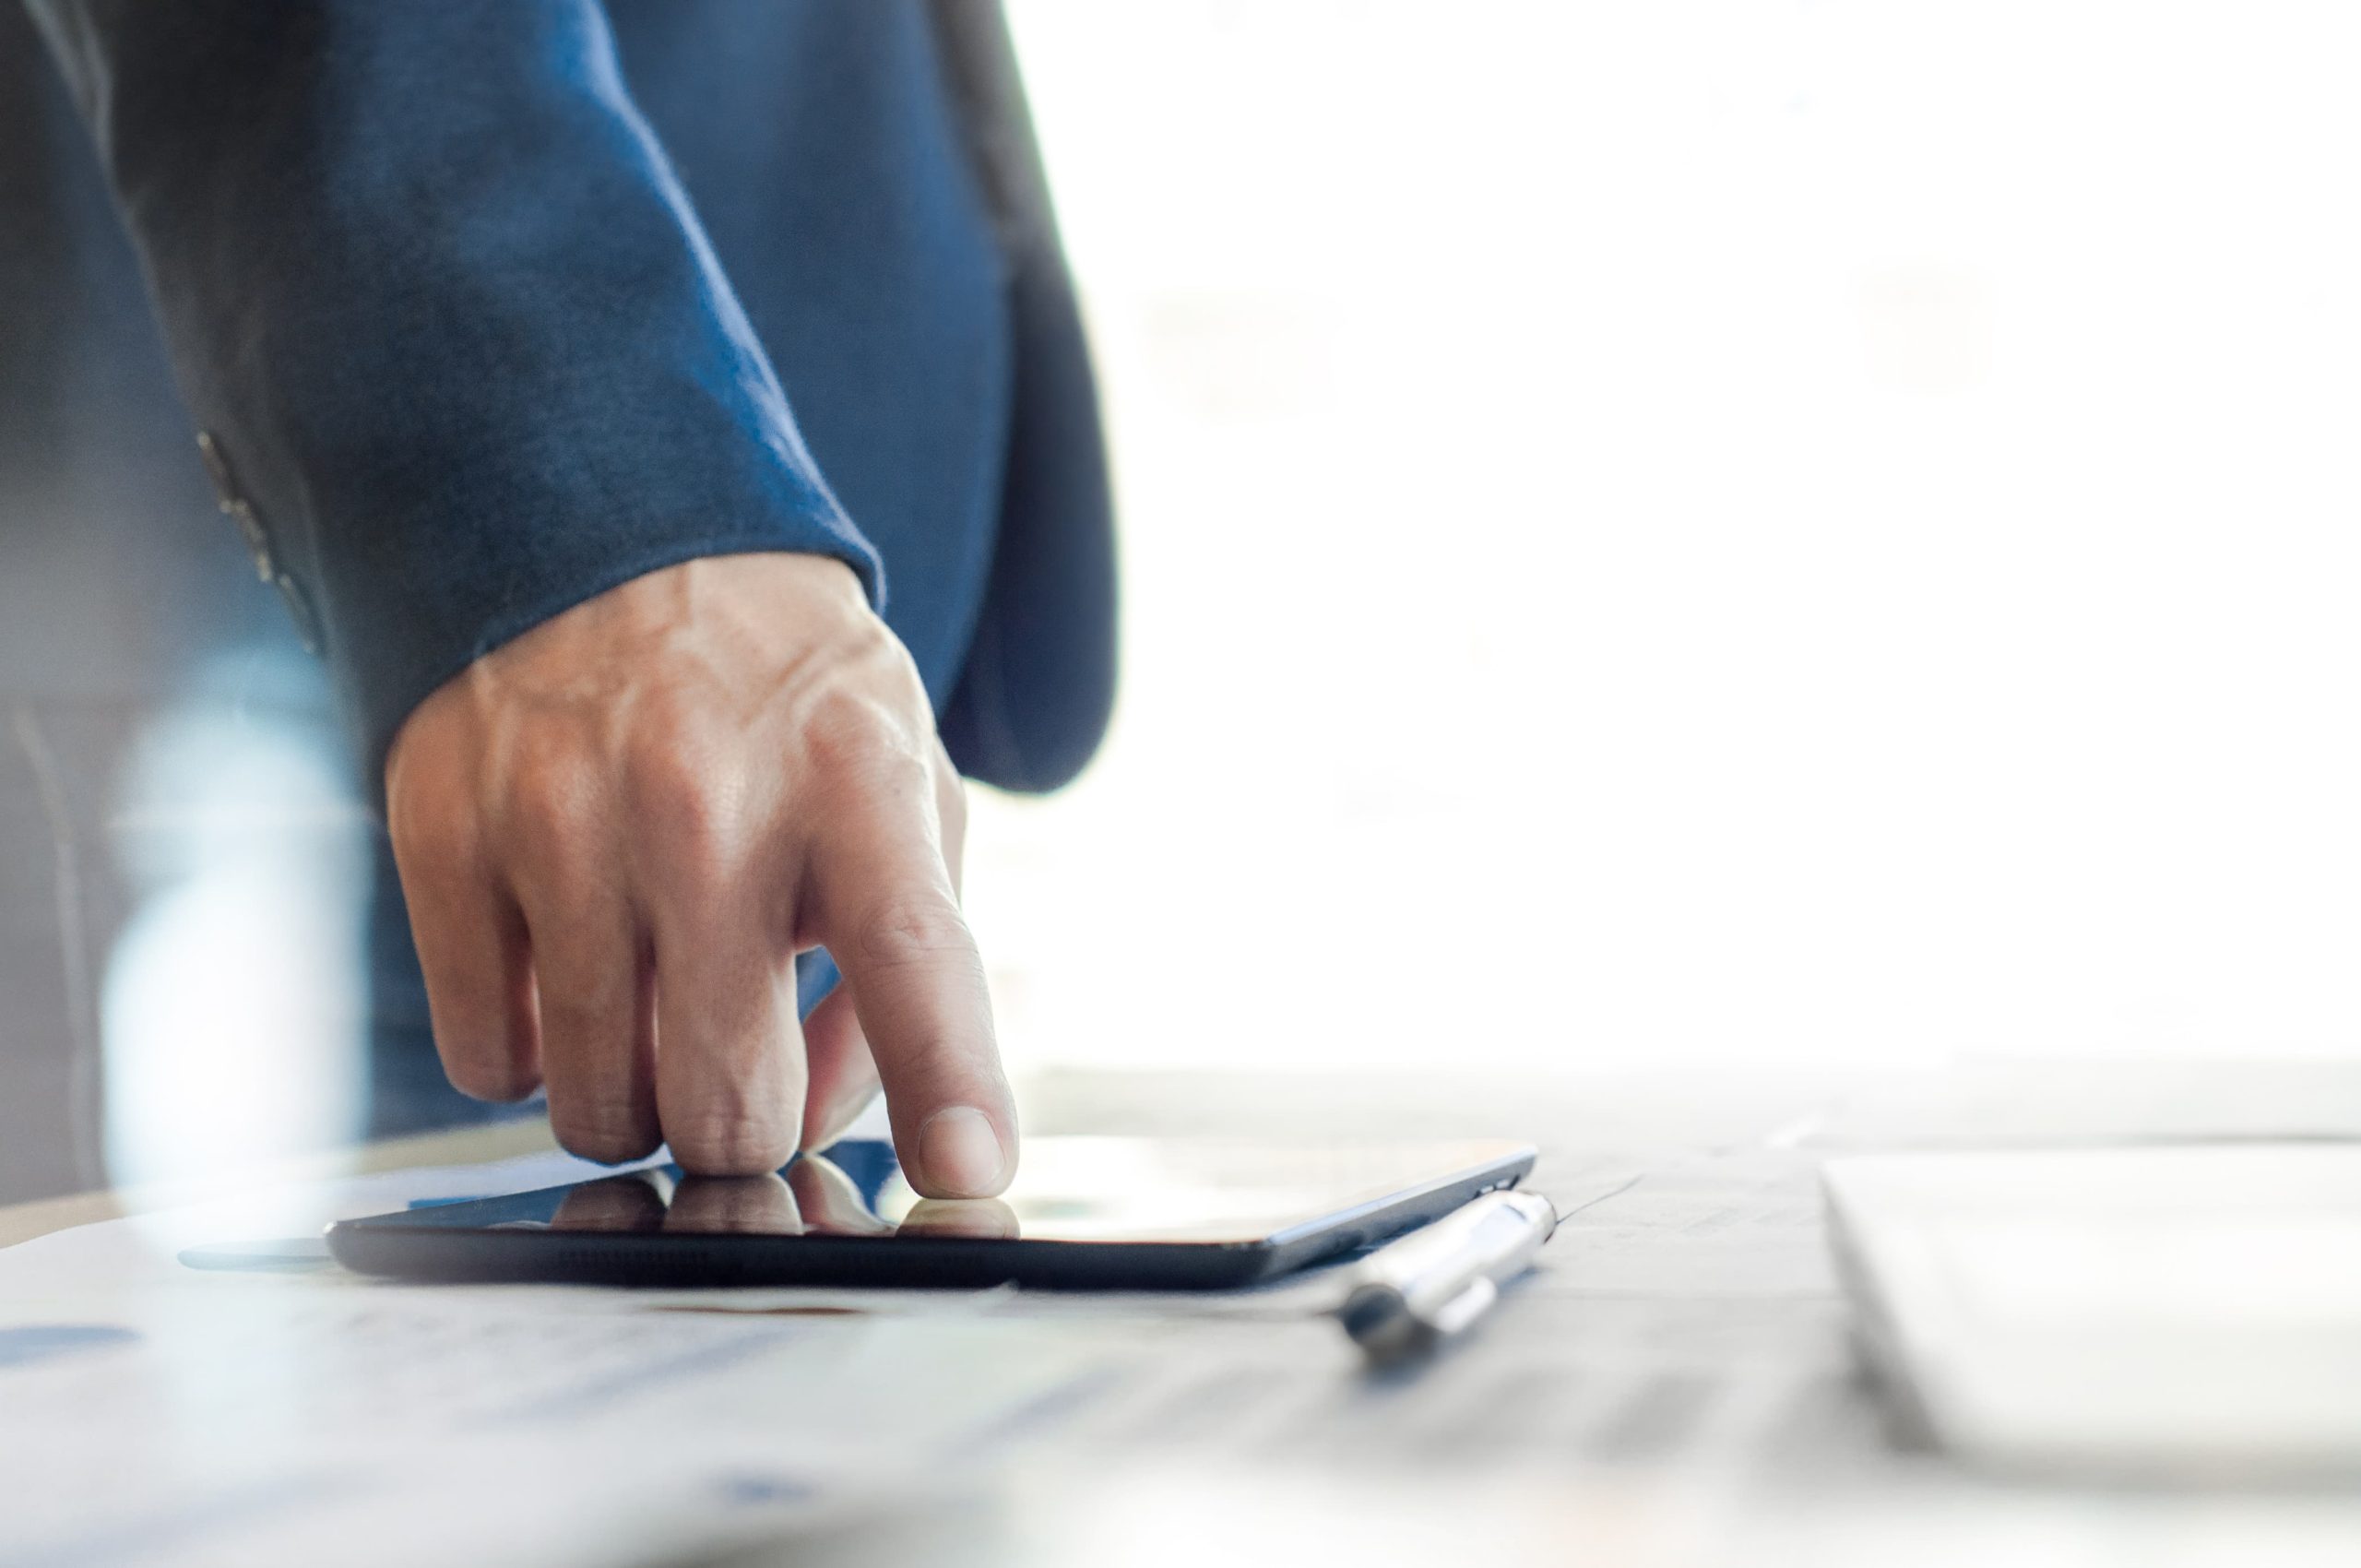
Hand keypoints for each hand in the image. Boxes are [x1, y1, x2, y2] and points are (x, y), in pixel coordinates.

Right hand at [385, 553, 1014, 1195]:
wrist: (605, 537)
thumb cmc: (782, 702)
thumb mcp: (898, 786)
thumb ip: (902, 965)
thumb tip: (822, 1124)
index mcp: (854, 779)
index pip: (914, 949)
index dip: (946, 1075)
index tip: (969, 1169)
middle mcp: (707, 800)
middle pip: (726, 1103)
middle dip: (737, 1124)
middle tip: (733, 1056)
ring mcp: (561, 818)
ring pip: (596, 1106)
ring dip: (630, 1092)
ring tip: (647, 989)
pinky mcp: (444, 836)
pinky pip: (484, 1065)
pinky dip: (527, 1049)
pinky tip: (560, 958)